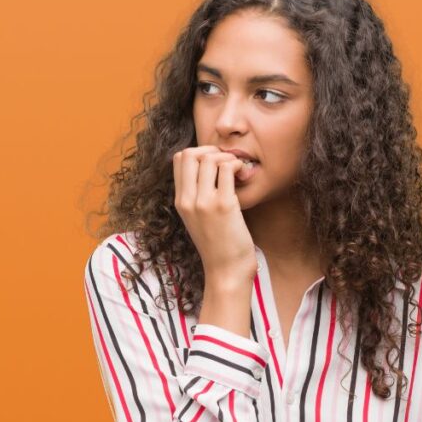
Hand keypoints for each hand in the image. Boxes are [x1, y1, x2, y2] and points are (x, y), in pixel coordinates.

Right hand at [172, 146, 258, 283]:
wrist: (226, 270)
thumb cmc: (217, 245)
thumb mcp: (196, 219)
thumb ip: (196, 196)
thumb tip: (208, 168)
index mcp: (179, 201)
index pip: (178, 159)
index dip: (198, 153)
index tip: (214, 163)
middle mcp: (188, 200)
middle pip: (190, 153)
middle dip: (211, 151)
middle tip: (226, 162)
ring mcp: (204, 202)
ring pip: (210, 158)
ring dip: (227, 158)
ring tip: (237, 171)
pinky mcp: (224, 205)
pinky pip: (227, 168)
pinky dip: (237, 165)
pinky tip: (243, 175)